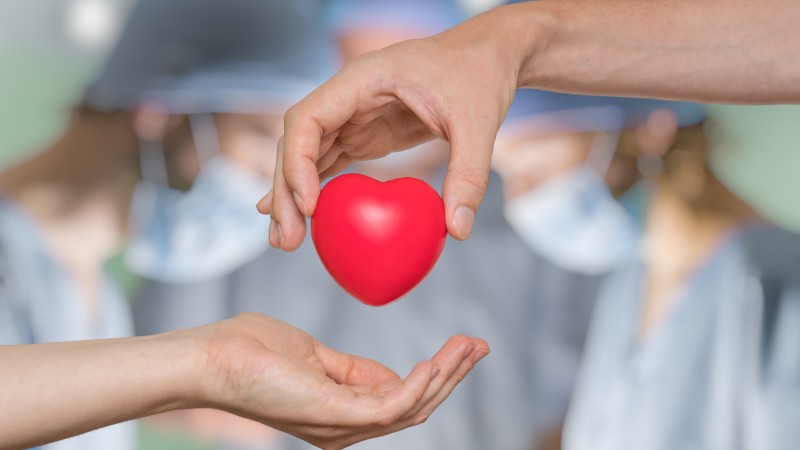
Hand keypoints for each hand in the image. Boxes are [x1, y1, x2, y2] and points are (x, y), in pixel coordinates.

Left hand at [200, 313, 489, 449]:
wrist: (212, 356)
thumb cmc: (253, 351)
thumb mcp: (314, 356)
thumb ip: (351, 369)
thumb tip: (389, 374)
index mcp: (342, 415)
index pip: (402, 401)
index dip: (438, 374)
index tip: (463, 344)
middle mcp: (346, 428)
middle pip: (416, 408)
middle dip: (453, 376)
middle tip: (479, 345)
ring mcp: (341, 425)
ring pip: (412, 409)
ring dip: (447, 376)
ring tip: (470, 346)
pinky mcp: (334, 413)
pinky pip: (392, 405)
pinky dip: (421, 383)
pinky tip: (440, 360)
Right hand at [258, 6, 528, 249]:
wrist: (486, 58)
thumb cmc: (479, 77)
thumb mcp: (478, 122)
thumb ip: (469, 174)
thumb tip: (458, 231)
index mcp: (363, 79)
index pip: (308, 118)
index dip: (298, 161)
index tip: (311, 206)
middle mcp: (347, 96)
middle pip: (296, 142)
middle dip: (285, 190)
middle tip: (288, 240)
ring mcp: (351, 115)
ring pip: (305, 155)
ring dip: (292, 197)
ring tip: (286, 241)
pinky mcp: (363, 134)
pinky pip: (327, 163)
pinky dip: (313, 191)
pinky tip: (302, 220)